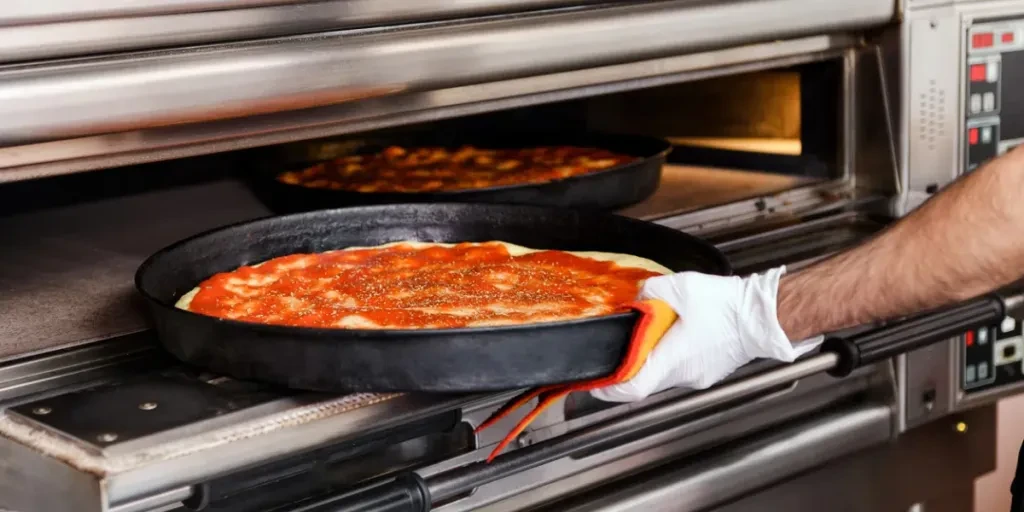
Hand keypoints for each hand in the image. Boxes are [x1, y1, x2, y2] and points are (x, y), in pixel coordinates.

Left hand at [590, 266, 823, 401]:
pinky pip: (682, 368)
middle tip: (618, 350)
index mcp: (672, 359)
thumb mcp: (680, 287)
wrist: (764, 315)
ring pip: (664, 374)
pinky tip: (675, 335)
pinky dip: (671, 356)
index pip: (631, 389)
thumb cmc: (727, 306)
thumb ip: (650, 291)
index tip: (596, 383)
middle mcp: (684, 375)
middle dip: (629, 367)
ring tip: (648, 336)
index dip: (609, 389)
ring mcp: (699, 376)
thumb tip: (639, 298)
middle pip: (645, 381)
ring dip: (652, 359)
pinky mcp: (710, 370)